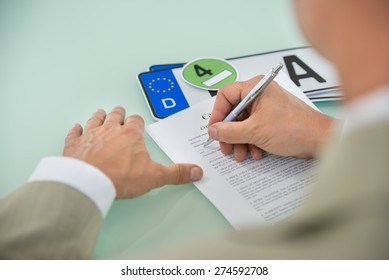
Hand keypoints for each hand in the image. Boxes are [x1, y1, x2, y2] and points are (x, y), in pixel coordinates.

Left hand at [63, 106, 202, 198]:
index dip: (137, 122)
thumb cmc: (120, 176)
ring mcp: (91, 134)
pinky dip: (76, 130)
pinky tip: (77, 128)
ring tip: (101, 113)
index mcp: (130, 134)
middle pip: (115, 115)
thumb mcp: (154, 176)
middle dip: (119, 114)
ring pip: (95, 119)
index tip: (137, 123)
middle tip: (120, 112)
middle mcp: (110, 129)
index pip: (136, 121)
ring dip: (99, 116)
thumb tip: (195, 171)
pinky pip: (74, 132)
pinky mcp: (74, 144)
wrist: (90, 182)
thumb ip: (176, 173)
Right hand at [208, 75, 332, 160]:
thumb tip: (213, 131)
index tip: (214, 130)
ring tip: (241, 154)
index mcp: (255, 88)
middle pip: (234, 112)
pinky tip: (255, 152)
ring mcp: (267, 107)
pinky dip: (251, 141)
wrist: (319, 140)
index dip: (217, 114)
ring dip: (240, 140)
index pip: (226, 95)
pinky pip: (254, 128)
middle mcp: (260, 94)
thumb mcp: (254, 131)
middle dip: (229, 133)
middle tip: (226, 147)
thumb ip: (229, 131)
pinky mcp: (272, 119)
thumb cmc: (294, 128)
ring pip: (243, 123)